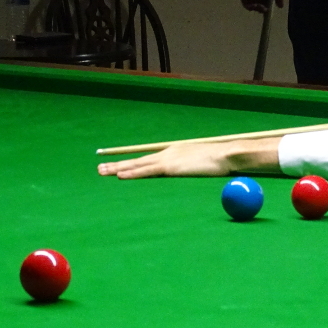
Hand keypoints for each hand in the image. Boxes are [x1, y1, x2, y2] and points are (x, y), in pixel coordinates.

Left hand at [98, 142, 236, 179]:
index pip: (148, 158)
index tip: (119, 163)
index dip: (132, 160)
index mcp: (175, 152)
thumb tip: (195, 172)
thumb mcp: (205, 164)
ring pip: (137, 164)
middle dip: (118, 164)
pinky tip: (120, 175)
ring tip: (102, 171)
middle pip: (138, 159)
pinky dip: (132, 173)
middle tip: (100, 168)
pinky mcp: (170, 167)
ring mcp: (168, 159)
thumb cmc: (221, 161)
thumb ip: (195, 167)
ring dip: (118, 168)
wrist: (226, 155)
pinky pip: (147, 171)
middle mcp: (168, 152)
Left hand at [238, 0, 283, 13]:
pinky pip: (246, 4)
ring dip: (257, 9)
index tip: (269, 11)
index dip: (268, 9)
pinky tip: (254, 5)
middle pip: (260, 7)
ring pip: (253, 7)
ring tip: (260, 6)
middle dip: (262, 10)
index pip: (266, 5)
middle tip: (264, 9)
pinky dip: (250, 7)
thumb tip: (281, 6)